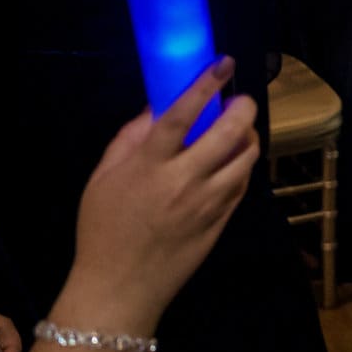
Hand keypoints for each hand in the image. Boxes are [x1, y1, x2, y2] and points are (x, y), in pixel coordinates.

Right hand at [59, 58, 258, 334]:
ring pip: (246, 158)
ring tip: (240, 129)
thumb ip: (129, 138)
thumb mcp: (102, 179)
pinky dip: (243, 166)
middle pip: (229, 133)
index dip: (204, 85)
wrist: (119, 288)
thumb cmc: (103, 229)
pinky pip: (242, 184)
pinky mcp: (221, 221)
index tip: (222, 64)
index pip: (181, 115)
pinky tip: (234, 161)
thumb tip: (156, 105)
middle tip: (240, 99)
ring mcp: (207, 203)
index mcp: (148, 166)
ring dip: (248, 137)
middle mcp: (183, 181)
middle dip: (242, 108)